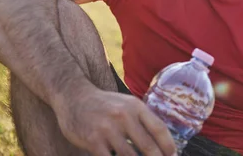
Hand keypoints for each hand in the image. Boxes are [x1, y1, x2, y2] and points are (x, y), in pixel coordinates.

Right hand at [54, 84, 176, 155]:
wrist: (74, 96)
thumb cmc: (104, 104)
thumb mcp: (125, 104)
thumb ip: (141, 120)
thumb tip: (160, 143)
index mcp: (135, 106)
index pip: (159, 129)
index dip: (168, 146)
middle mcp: (124, 116)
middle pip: (148, 147)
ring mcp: (108, 129)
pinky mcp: (93, 141)